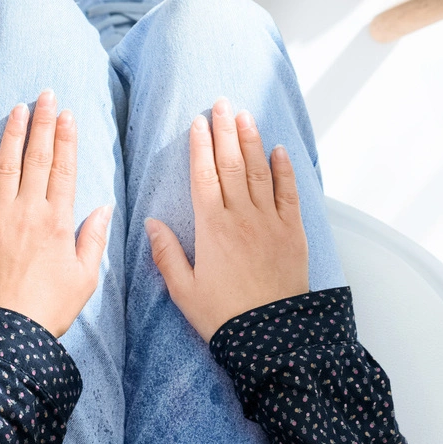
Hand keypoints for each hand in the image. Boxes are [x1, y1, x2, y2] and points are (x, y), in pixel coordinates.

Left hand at [0, 90, 111, 337]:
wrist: (6, 336)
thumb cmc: (49, 310)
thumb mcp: (84, 278)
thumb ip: (94, 239)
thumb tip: (104, 207)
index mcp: (58, 221)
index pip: (64, 167)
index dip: (66, 137)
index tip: (67, 113)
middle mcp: (29, 211)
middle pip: (37, 156)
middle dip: (42, 122)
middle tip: (45, 94)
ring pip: (6, 164)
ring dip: (12, 132)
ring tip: (18, 108)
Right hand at [145, 97, 307, 341]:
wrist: (273, 341)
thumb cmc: (225, 318)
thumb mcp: (184, 291)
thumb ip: (167, 254)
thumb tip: (151, 223)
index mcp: (211, 228)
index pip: (203, 175)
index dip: (199, 145)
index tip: (197, 121)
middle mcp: (240, 216)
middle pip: (230, 163)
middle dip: (224, 130)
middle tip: (220, 103)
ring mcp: (268, 221)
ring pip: (258, 170)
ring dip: (251, 139)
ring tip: (244, 114)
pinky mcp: (291, 231)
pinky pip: (287, 193)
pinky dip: (283, 169)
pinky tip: (278, 150)